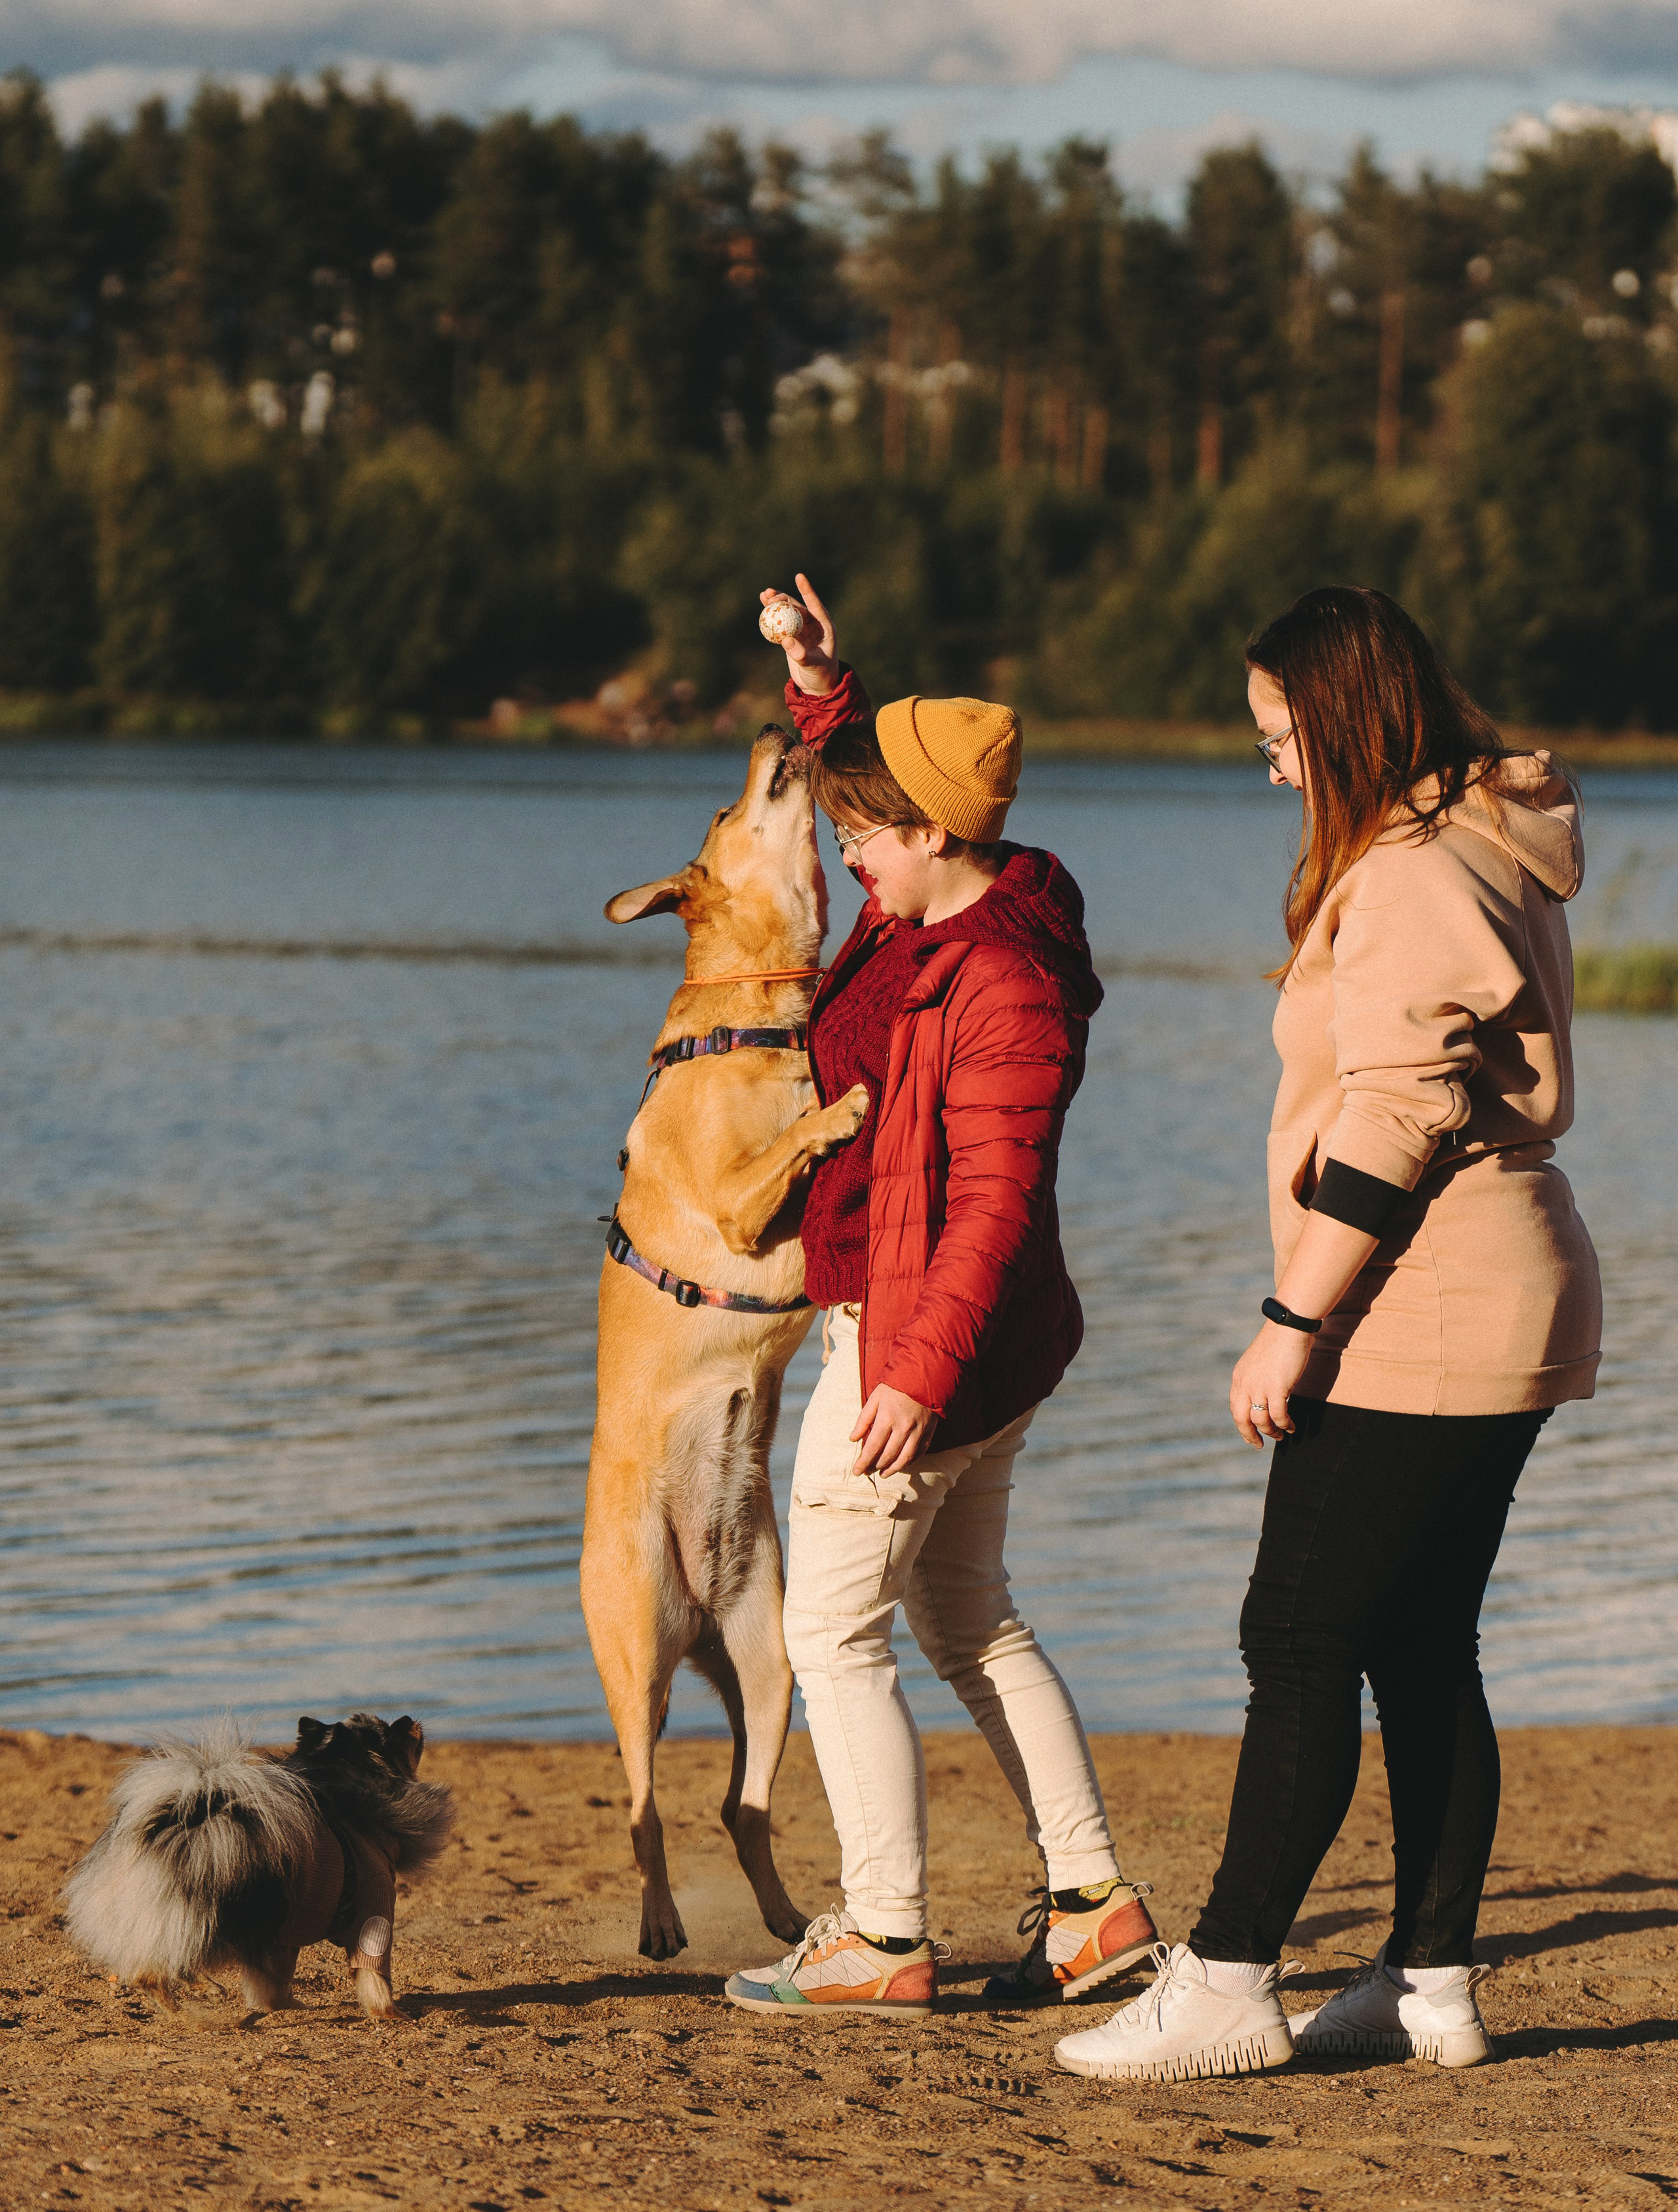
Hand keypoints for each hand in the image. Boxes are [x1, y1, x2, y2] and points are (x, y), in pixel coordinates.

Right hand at [760, 571, 836, 695]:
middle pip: (798, 607)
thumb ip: (801, 654)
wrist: (817, 687)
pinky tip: (763, 606)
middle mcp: (815, 626)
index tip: (799, 576)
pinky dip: (773, 616)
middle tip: (771, 594)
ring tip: (764, 595)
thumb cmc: (822, 676)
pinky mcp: (794, 637)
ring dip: (777, 604)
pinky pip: (782, 623)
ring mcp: (803, 631)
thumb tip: (786, 640)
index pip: (815, 605)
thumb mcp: (813, 666)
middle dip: (785, 598)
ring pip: (789, 613)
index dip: (807, 591)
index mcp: (825, 628)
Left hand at [850, 1384, 936, 1476]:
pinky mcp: (929, 1431)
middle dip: (875, 1467)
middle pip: (887, 1455)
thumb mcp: (875, 1397)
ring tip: (883, 1474)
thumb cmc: (896, 1385)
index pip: (873, 1447)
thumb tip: (853, 1438)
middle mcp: (903, 1428)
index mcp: (887, 1418)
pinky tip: (901, 1464)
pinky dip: (909, 1462)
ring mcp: (918, 1431)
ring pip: (904, 1459)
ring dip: (892, 1469)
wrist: (925, 1376)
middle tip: (867, 1472)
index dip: (863, 1462)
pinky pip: (919, 1453)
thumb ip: (864, 1419)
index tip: (856, 1471)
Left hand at [1230, 1320, 1315, 1447]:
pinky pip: (1279, 1416)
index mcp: (1239, 1377)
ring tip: (1280, 1436)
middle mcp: (1245, 1384)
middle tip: (1258, 1445)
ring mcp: (1259, 1387)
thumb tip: (1264, 1395)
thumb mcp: (1258, 1362)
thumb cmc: (1278, 1341)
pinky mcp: (1277, 1388)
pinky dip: (1285, 1425)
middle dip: (1249, 1435)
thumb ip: (1256, 1378)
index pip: (1235, 1407)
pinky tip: (1292, 1427)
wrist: (1288, 1327)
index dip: (1241, 1424)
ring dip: (1271, 1432)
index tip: (1249, 1434)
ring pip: (1260, 1420)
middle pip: (1241, 1418)